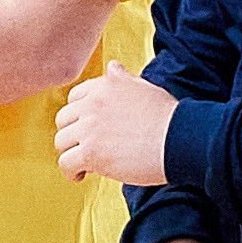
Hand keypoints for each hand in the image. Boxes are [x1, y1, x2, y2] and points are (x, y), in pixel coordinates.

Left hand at [55, 65, 176, 185]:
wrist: (180, 140)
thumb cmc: (167, 117)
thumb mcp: (145, 87)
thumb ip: (123, 79)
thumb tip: (112, 67)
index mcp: (104, 85)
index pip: (74, 98)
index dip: (79, 116)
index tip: (89, 129)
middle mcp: (92, 103)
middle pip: (63, 120)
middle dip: (72, 134)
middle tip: (87, 147)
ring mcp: (90, 127)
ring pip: (61, 142)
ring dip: (71, 153)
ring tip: (85, 163)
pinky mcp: (91, 152)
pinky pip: (66, 163)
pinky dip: (70, 172)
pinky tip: (82, 175)